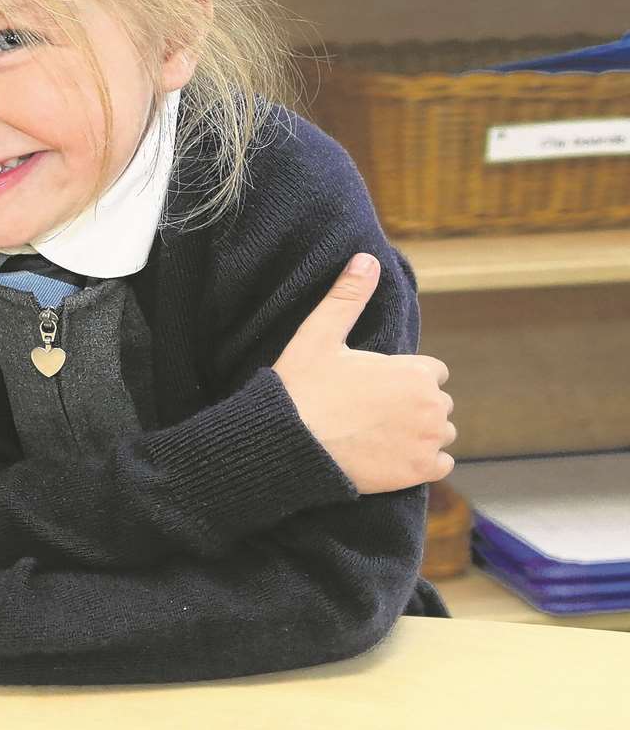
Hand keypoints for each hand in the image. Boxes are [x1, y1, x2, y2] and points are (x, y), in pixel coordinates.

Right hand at [275, 253, 455, 493]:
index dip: (403, 378)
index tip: (375, 387)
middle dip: (413, 405)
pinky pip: (441, 464)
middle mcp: (432, 406)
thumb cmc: (302, 387)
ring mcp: (428, 441)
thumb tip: (367, 258)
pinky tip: (392, 456)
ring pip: (440, 433)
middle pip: (437, 403)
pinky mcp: (420, 471)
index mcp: (416, 372)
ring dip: (420, 434)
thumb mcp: (320, 335)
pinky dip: (423, 462)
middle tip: (371, 412)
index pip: (431, 372)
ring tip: (380, 434)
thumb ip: (348, 296)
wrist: (288, 443)